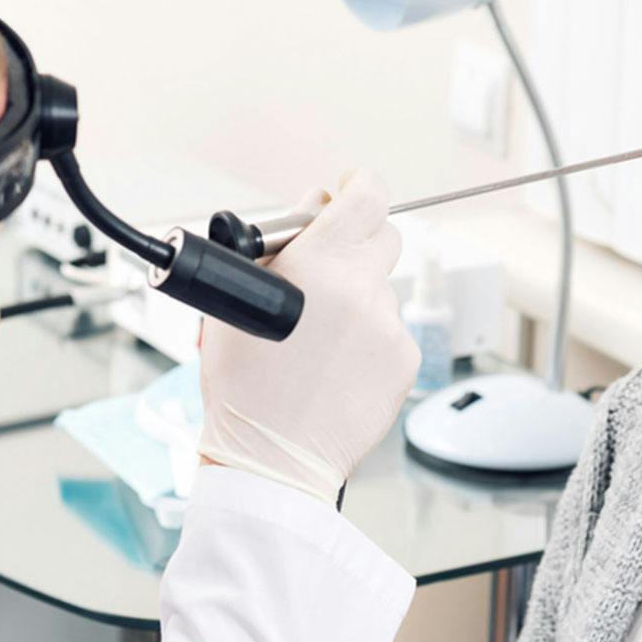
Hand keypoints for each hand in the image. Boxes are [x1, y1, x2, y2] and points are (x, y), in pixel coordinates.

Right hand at [197, 169, 420, 503]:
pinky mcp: (404, 360)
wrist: (271, 456)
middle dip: (358, 244)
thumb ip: (278, 246)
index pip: (367, 195)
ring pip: (382, 291)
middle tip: (329, 267)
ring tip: (319, 341)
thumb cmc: (244, 384)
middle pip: (384, 236)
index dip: (360, 185)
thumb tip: (311, 212)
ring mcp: (388, 326)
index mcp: (320, 262)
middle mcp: (362, 288)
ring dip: (358, 300)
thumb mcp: (237, 298)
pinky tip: (336, 367)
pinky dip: (369, 340)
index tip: (350, 189)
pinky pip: (391, 332)